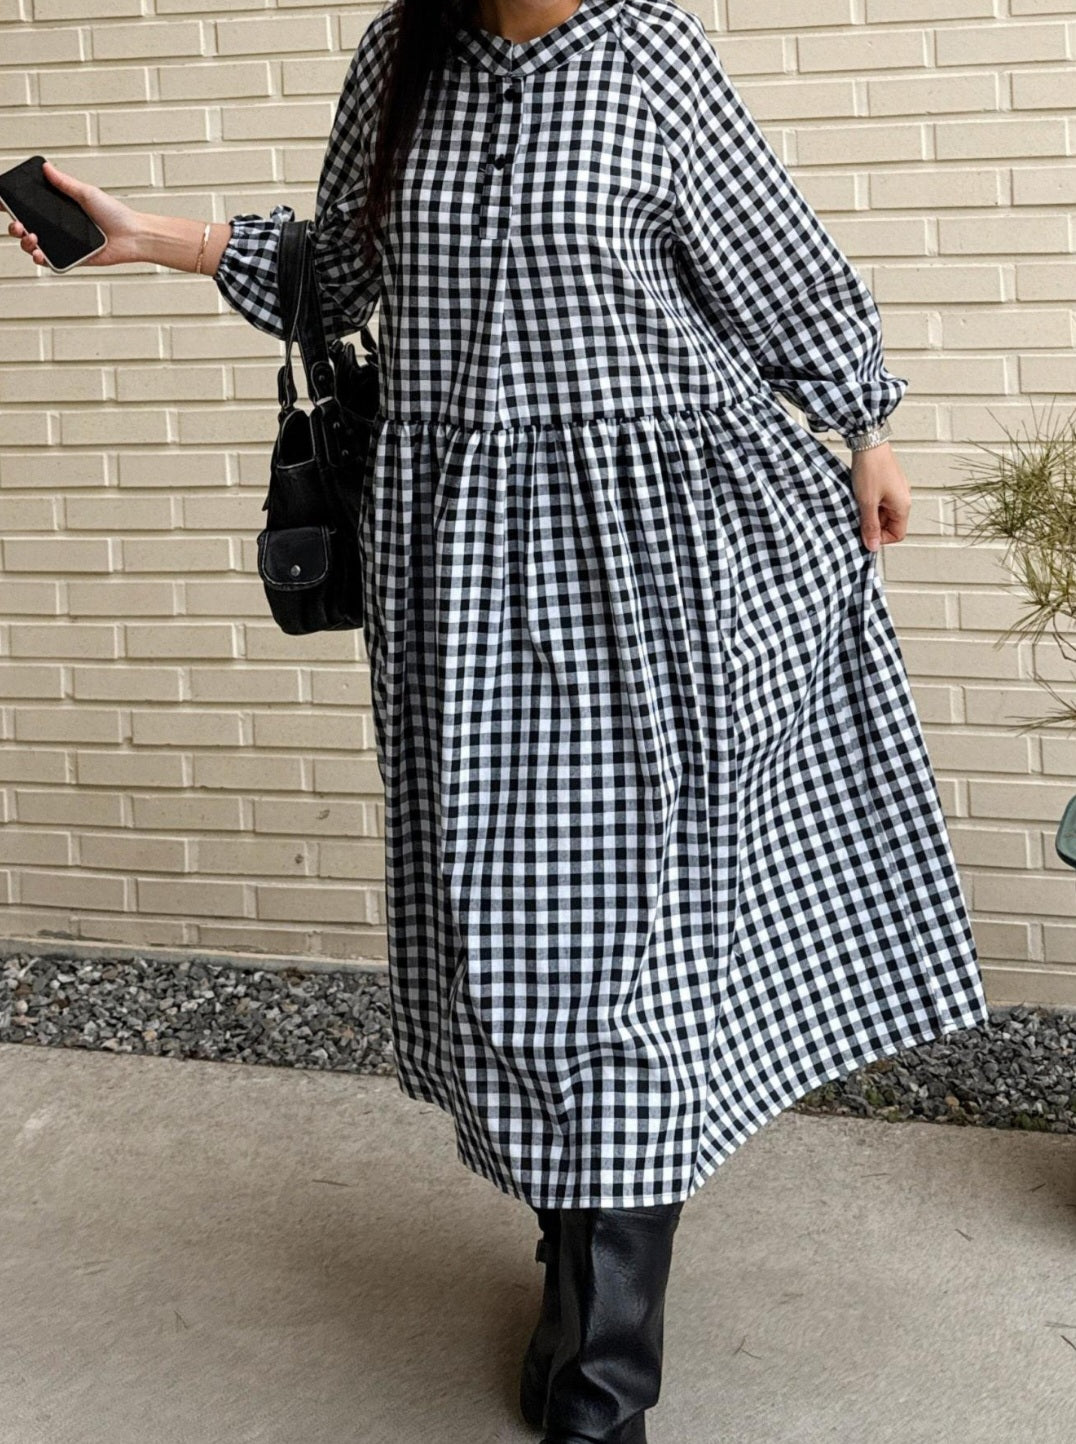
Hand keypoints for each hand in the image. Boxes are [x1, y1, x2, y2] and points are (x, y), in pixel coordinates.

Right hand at [4, 159, 142, 267]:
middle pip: (26, 228)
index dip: (13, 207)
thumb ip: (65, 183)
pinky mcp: (71, 259)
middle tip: (18, 225)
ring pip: (34, 245)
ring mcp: (63, 244)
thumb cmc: (115, 214)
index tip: (3, 204)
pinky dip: (40, 259)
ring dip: (25, 243)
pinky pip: (50, 261)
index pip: (30, 208)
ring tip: (31, 238)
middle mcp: (58, 227)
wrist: (132, 236)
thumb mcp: (87, 193)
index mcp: (59, 210)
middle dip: (15, 227)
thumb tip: (46, 167)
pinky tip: (38, 254)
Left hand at [850, 442, 909, 551]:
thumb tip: (872, 546)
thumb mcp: (867, 502)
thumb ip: (870, 526)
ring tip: (856, 507)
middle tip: (856, 521)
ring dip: (869, 514)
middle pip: (890, 524)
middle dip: (873, 526)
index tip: (864, 534)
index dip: (880, 538)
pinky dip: (869, 504)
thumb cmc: (870, 470)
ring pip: (883, 513)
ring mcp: (895, 491)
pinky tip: (858, 498)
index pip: (898, 534)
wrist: (868, 442)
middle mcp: (902, 499)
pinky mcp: (887, 484)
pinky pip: (879, 502)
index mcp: (903, 506)